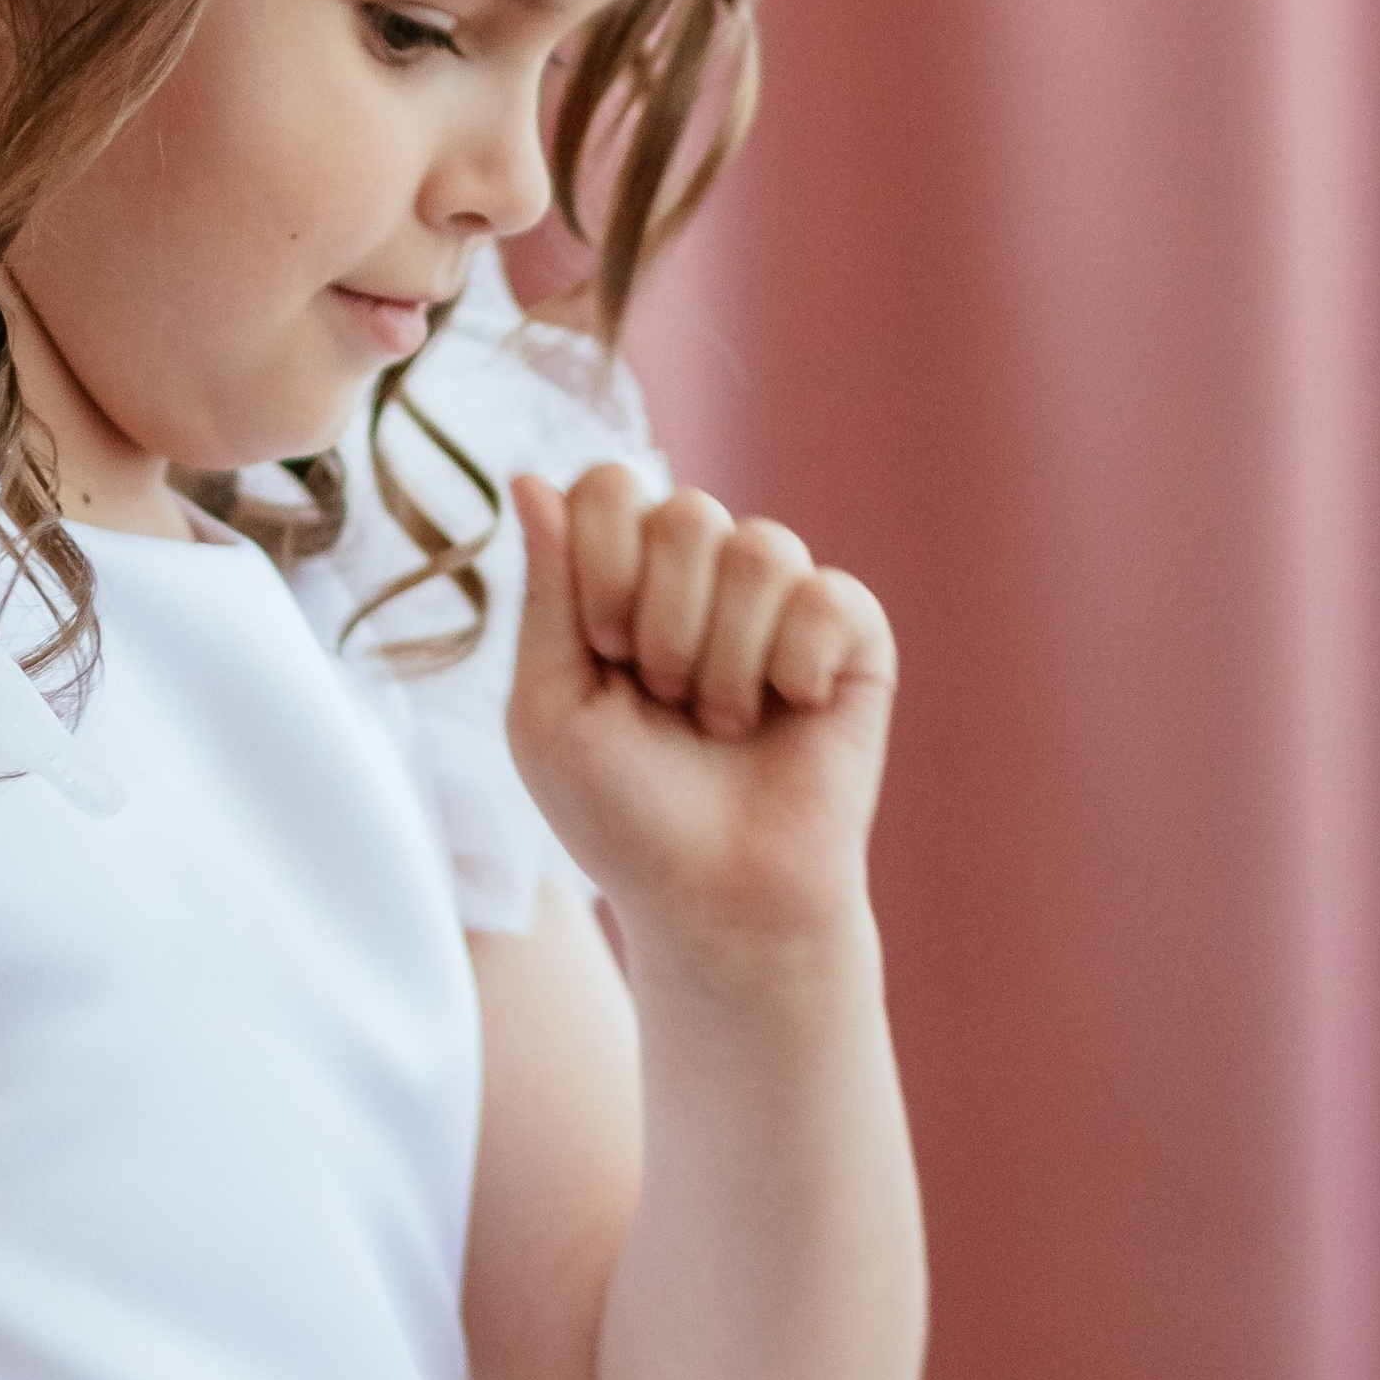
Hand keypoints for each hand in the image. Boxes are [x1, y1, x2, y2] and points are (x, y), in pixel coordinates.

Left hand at [508, 467, 896, 977]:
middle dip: (664, 622)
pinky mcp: (853, 635)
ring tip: (722, 722)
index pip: (610, 486)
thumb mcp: (550, 709)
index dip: (603, 561)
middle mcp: (703, 573)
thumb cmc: (622, 815)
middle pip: (686, 510)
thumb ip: (545, 591)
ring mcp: (781, 599)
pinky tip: (791, 711)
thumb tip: (527, 477)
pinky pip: (830, 594)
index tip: (604, 649)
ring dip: (727, 659)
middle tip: (664, 699)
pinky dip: (798, 666)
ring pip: (761, 547)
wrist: (718, 902)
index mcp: (623, 575)